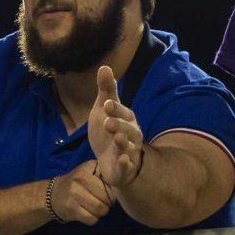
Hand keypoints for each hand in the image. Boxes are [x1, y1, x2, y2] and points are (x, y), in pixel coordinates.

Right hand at [46, 164, 114, 226]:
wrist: (53, 194)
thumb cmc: (78, 184)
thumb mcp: (90, 174)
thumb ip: (106, 177)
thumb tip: (122, 190)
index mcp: (89, 167)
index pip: (112, 181)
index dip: (113, 190)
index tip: (108, 192)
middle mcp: (81, 177)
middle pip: (108, 197)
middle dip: (107, 203)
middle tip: (100, 201)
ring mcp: (74, 193)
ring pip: (101, 209)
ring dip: (100, 212)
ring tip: (94, 208)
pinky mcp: (71, 208)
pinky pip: (92, 219)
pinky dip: (92, 219)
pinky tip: (86, 213)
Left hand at [87, 65, 144, 189]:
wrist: (108, 159)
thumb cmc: (108, 130)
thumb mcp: (103, 110)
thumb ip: (106, 91)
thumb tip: (104, 66)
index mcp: (127, 120)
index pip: (123, 113)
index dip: (116, 109)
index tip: (106, 104)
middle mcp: (131, 136)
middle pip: (128, 130)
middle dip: (119, 125)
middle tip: (107, 122)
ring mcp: (129, 152)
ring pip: (128, 147)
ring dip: (123, 143)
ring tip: (117, 138)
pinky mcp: (124, 168)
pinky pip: (127, 166)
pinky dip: (125, 164)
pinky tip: (122, 160)